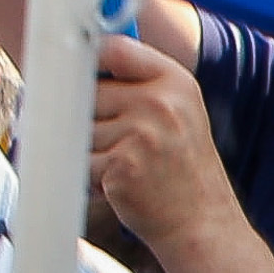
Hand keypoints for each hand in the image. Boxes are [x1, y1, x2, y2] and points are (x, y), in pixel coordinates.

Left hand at [83, 25, 244, 260]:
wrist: (201, 223)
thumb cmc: (180, 167)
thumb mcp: (178, 112)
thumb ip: (136, 82)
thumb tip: (75, 58)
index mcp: (174, 82)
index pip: (114, 49)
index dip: (87, 60)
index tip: (72, 72)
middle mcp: (160, 103)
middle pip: (86, 92)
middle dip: (86, 118)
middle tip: (113, 142)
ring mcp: (141, 134)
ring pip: (78, 128)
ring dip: (88, 150)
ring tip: (122, 165)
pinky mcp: (121, 166)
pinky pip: (79, 160)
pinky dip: (88, 175)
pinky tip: (117, 184)